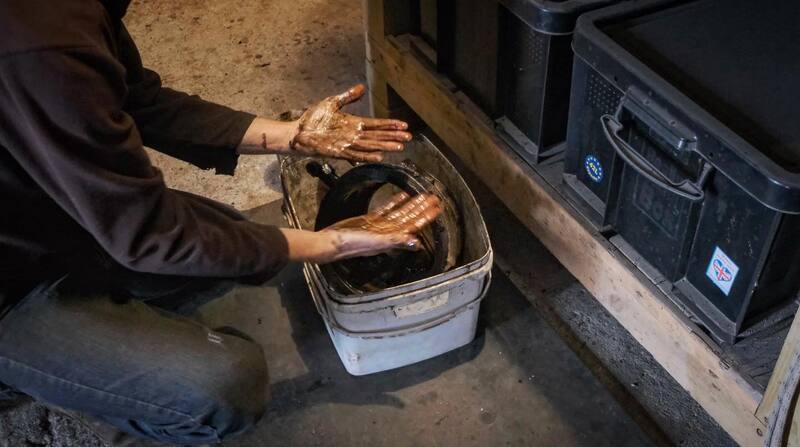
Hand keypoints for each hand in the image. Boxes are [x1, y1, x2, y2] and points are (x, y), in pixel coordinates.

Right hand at [280, 192, 441, 262]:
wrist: (331, 242)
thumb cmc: (352, 244)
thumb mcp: (375, 241)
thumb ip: (396, 241)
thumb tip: (416, 243)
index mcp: (392, 238)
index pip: (413, 226)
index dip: (426, 217)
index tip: (437, 208)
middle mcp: (388, 233)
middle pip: (410, 218)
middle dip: (422, 209)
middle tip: (435, 198)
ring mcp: (379, 226)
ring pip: (400, 213)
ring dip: (412, 205)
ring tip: (423, 195)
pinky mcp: (369, 220)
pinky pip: (386, 209)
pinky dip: (395, 202)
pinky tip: (402, 195)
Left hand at [290, 84, 412, 161]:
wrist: (297, 132)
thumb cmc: (313, 119)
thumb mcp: (332, 103)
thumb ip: (348, 97)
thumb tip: (362, 87)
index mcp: (353, 123)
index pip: (376, 124)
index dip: (390, 125)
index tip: (404, 125)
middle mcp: (353, 135)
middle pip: (377, 136)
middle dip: (393, 137)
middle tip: (408, 138)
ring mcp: (346, 144)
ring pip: (370, 145)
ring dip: (385, 146)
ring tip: (399, 147)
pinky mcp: (338, 151)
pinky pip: (356, 154)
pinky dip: (368, 155)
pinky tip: (380, 156)